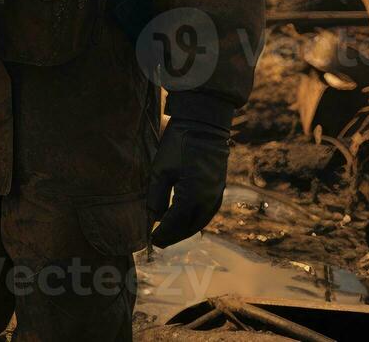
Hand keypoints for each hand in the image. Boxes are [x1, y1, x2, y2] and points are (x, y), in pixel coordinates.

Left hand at [148, 112, 229, 247]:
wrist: (204, 126)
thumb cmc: (179, 144)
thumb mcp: (161, 169)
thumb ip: (157, 196)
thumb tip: (153, 218)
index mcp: (193, 196)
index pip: (174, 223)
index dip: (162, 233)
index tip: (150, 241)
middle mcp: (208, 200)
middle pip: (189, 227)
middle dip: (173, 236)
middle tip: (157, 243)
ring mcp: (216, 195)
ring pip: (200, 222)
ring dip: (184, 231)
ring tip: (169, 236)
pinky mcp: (218, 189)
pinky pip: (206, 213)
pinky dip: (194, 221)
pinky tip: (184, 222)